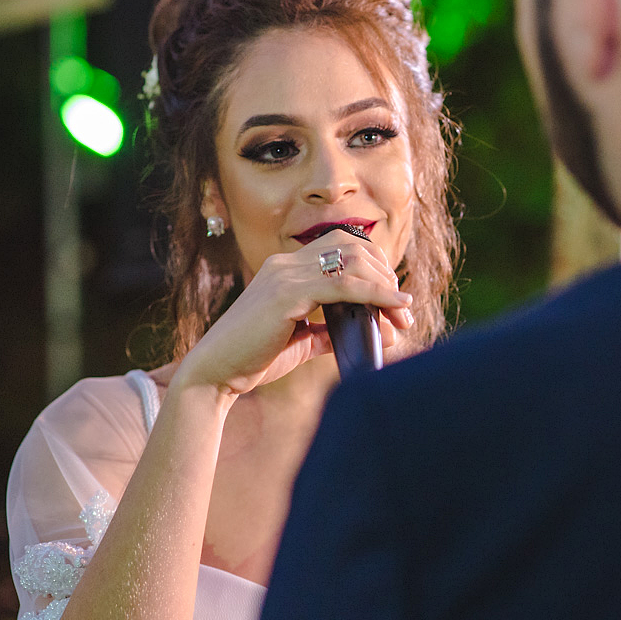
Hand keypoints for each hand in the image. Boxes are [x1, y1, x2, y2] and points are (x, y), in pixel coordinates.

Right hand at [174, 230, 413, 395]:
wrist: (215, 373)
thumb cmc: (253, 358)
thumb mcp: (300, 341)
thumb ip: (329, 331)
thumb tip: (370, 332)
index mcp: (286, 269)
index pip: (341, 246)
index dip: (375, 265)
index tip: (394, 296)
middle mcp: (285, 264)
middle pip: (353, 248)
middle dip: (386, 274)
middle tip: (405, 309)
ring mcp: (285, 276)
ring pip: (353, 262)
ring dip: (386, 286)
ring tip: (404, 313)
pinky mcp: (287, 295)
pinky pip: (344, 286)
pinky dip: (377, 294)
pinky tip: (396, 306)